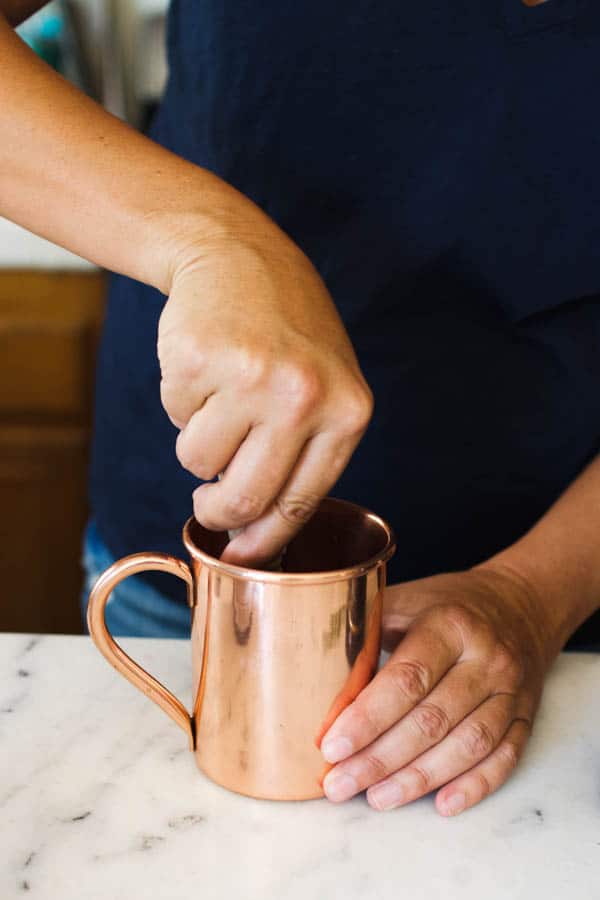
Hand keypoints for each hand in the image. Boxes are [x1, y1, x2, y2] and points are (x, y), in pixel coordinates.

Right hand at [158, 209, 371, 565]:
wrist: (241, 255)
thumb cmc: (286, 334)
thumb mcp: (325, 387)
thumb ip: (302, 457)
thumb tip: (250, 538)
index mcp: (347, 411)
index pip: (300, 504)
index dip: (264, 541)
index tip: (240, 556)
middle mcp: (303, 396)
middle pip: (245, 498)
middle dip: (217, 513)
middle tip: (206, 507)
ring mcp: (250, 375)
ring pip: (198, 461)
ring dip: (199, 441)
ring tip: (219, 396)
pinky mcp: (198, 358)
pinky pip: (173, 417)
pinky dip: (180, 401)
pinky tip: (205, 363)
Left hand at [320, 564, 553, 814]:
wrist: (520, 603)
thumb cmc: (448, 604)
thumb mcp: (409, 600)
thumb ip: (367, 630)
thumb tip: (314, 672)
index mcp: (449, 624)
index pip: (407, 679)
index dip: (367, 717)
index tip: (331, 746)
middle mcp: (486, 659)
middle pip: (432, 720)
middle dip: (380, 758)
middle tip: (339, 784)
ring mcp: (511, 691)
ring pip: (467, 745)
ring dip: (419, 779)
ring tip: (376, 798)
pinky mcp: (526, 716)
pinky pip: (504, 758)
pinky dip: (473, 786)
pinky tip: (441, 803)